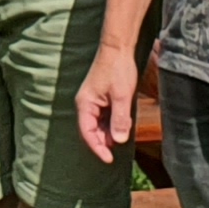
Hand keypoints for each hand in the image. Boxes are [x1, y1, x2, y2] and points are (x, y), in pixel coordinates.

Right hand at [72, 45, 143, 165]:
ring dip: (109, 133)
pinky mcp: (101, 97)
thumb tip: (119, 140)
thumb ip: (119, 119)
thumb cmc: (118, 69)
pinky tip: (122, 126)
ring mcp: (93, 100)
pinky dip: (112, 124)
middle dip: (103, 142)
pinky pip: (104, 116)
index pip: (87, 132)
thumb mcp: (122, 96)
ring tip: (121, 138)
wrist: (119, 48)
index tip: (109, 159)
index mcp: (85, 104)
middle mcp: (86, 104)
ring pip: (98, 124)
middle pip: (91, 130)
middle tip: (117, 151)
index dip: (97, 148)